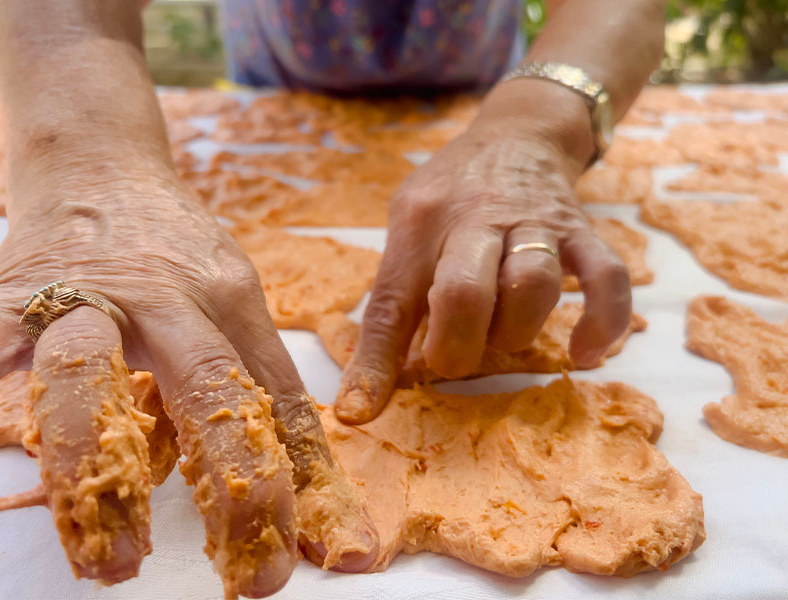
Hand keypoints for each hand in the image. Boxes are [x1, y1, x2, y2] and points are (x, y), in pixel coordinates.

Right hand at [0, 169, 377, 595]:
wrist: (100, 165)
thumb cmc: (176, 248)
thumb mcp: (236, 303)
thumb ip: (256, 384)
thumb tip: (295, 476)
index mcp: (228, 301)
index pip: (276, 397)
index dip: (307, 478)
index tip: (330, 553)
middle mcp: (165, 298)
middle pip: (207, 388)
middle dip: (235, 486)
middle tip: (254, 581)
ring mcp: (84, 296)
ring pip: (85, 380)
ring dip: (97, 475)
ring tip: (111, 561)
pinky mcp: (7, 301)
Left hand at [335, 116, 631, 423]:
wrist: (518, 137)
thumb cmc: (450, 195)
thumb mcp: (407, 225)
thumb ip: (396, 292)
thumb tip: (374, 380)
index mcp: (420, 222)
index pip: (391, 301)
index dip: (374, 363)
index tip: (358, 414)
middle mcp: (476, 218)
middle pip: (463, 292)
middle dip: (456, 346)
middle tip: (452, 358)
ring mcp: (535, 223)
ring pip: (532, 286)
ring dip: (515, 332)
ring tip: (503, 336)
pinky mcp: (581, 232)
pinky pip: (606, 279)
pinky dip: (602, 322)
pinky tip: (584, 354)